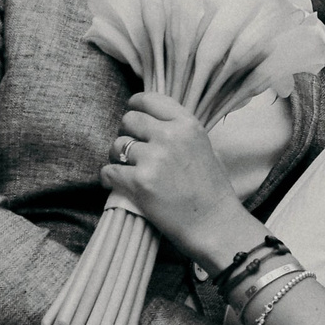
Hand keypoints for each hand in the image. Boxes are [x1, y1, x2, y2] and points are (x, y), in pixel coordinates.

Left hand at [102, 92, 262, 265]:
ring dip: (117, 157)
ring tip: (126, 170)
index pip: (150, 99)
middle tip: (131, 150)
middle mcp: (170, 136)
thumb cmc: (211, 191)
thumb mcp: (203, 147)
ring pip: (116, 145)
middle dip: (126, 134)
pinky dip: (109, 178)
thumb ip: (179, 132)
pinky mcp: (139, 182)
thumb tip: (151, 122)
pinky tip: (116, 184)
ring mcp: (154, 158)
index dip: (136, 106)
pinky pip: (109, 171)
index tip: (133, 115)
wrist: (215, 225)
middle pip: (129, 120)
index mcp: (188, 125)